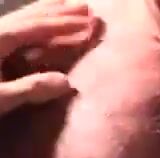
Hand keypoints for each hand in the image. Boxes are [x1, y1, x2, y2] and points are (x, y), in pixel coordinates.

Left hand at [0, 0, 96, 114]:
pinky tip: (33, 23)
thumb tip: (67, 81)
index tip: (89, 22)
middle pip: (28, 17)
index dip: (63, 24)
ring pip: (20, 18)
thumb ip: (30, 89)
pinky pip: (13, 28)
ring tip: (65, 4)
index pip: (35, 28)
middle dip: (58, 12)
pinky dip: (30, 23)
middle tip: (86, 7)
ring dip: (45, 12)